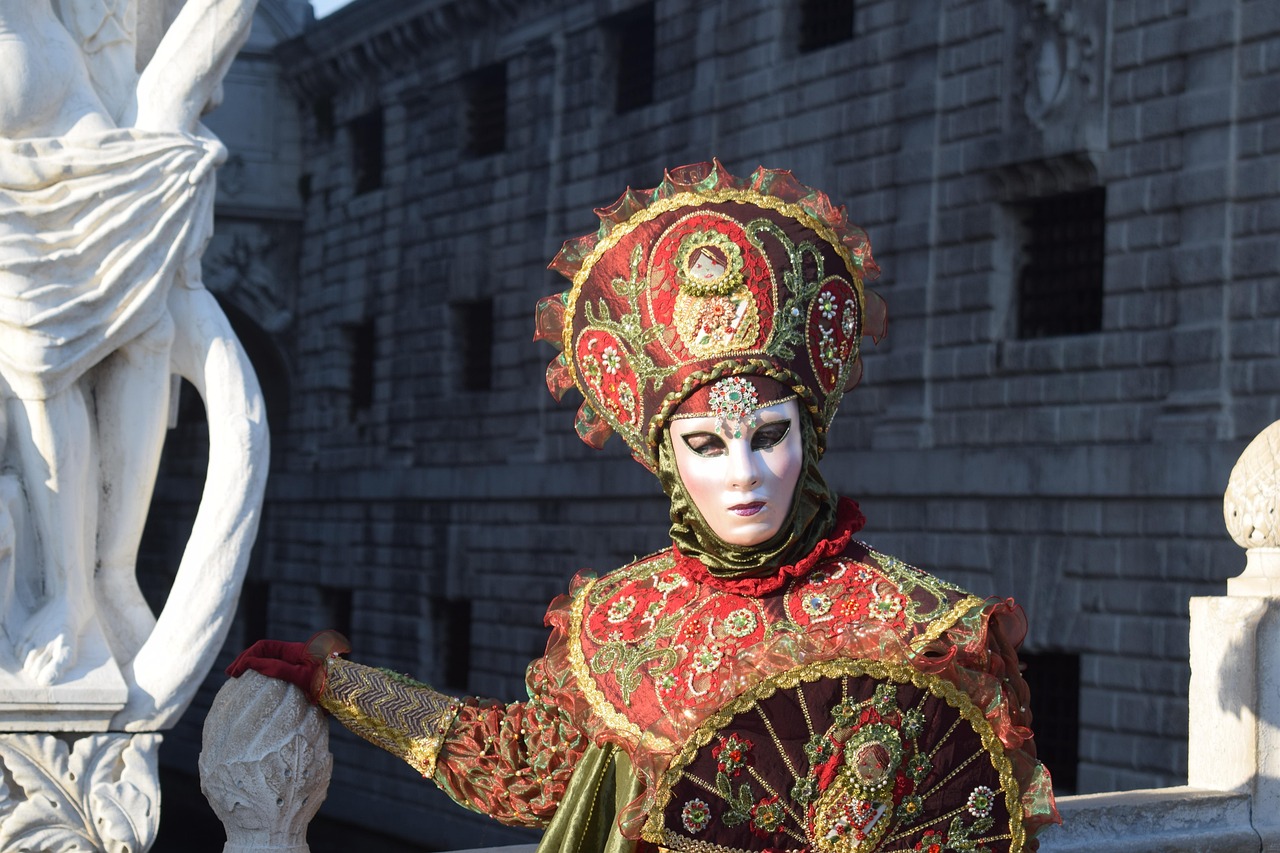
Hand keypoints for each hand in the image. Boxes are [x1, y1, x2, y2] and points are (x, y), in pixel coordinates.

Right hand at [226, 631, 350, 699]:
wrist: (352, 693)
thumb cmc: (330, 684)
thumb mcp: (302, 676)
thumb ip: (278, 669)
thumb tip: (252, 664)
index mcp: (295, 651)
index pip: (264, 647)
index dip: (247, 657)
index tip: (235, 672)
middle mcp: (296, 656)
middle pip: (265, 653)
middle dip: (247, 661)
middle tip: (231, 675)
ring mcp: (299, 668)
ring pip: (272, 664)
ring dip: (256, 669)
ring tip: (240, 682)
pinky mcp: (303, 680)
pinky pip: (280, 675)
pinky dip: (266, 679)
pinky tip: (259, 692)